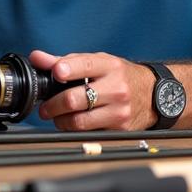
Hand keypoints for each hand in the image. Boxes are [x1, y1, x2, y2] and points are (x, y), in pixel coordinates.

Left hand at [30, 49, 155, 130]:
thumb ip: (66, 61)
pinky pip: (89, 133)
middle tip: (45, 107)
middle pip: (74, 98)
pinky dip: (75, 130)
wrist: (155, 95)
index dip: (66, 69)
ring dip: (61, 121)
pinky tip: (74, 123)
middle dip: (52, 105)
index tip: (55, 73)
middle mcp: (116, 88)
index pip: (84, 65)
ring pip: (79, 121)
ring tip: (57, 117)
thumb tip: (36, 58)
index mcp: (109, 66)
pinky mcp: (120, 129)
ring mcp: (119, 110)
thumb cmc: (121, 76)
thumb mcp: (98, 62)